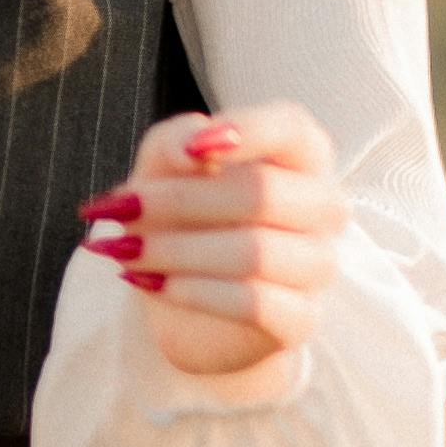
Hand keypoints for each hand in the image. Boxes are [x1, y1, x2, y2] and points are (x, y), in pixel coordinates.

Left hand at [77, 99, 345, 382]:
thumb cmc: (182, 219)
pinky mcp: (302, 317)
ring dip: (177, 251)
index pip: (292, 129)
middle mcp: (322, 206)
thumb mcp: (162, 169)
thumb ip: (173, 141)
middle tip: (123, 210)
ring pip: (255, 252)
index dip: (246, 132)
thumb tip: (190, 148)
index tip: (189, 151)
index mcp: (299, 156)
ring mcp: (318, 264)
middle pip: (263, 192)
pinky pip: (254, 302)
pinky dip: (194, 292)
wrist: (182, 305)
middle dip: (181, 201)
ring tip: (127, 253)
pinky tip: (157, 285)